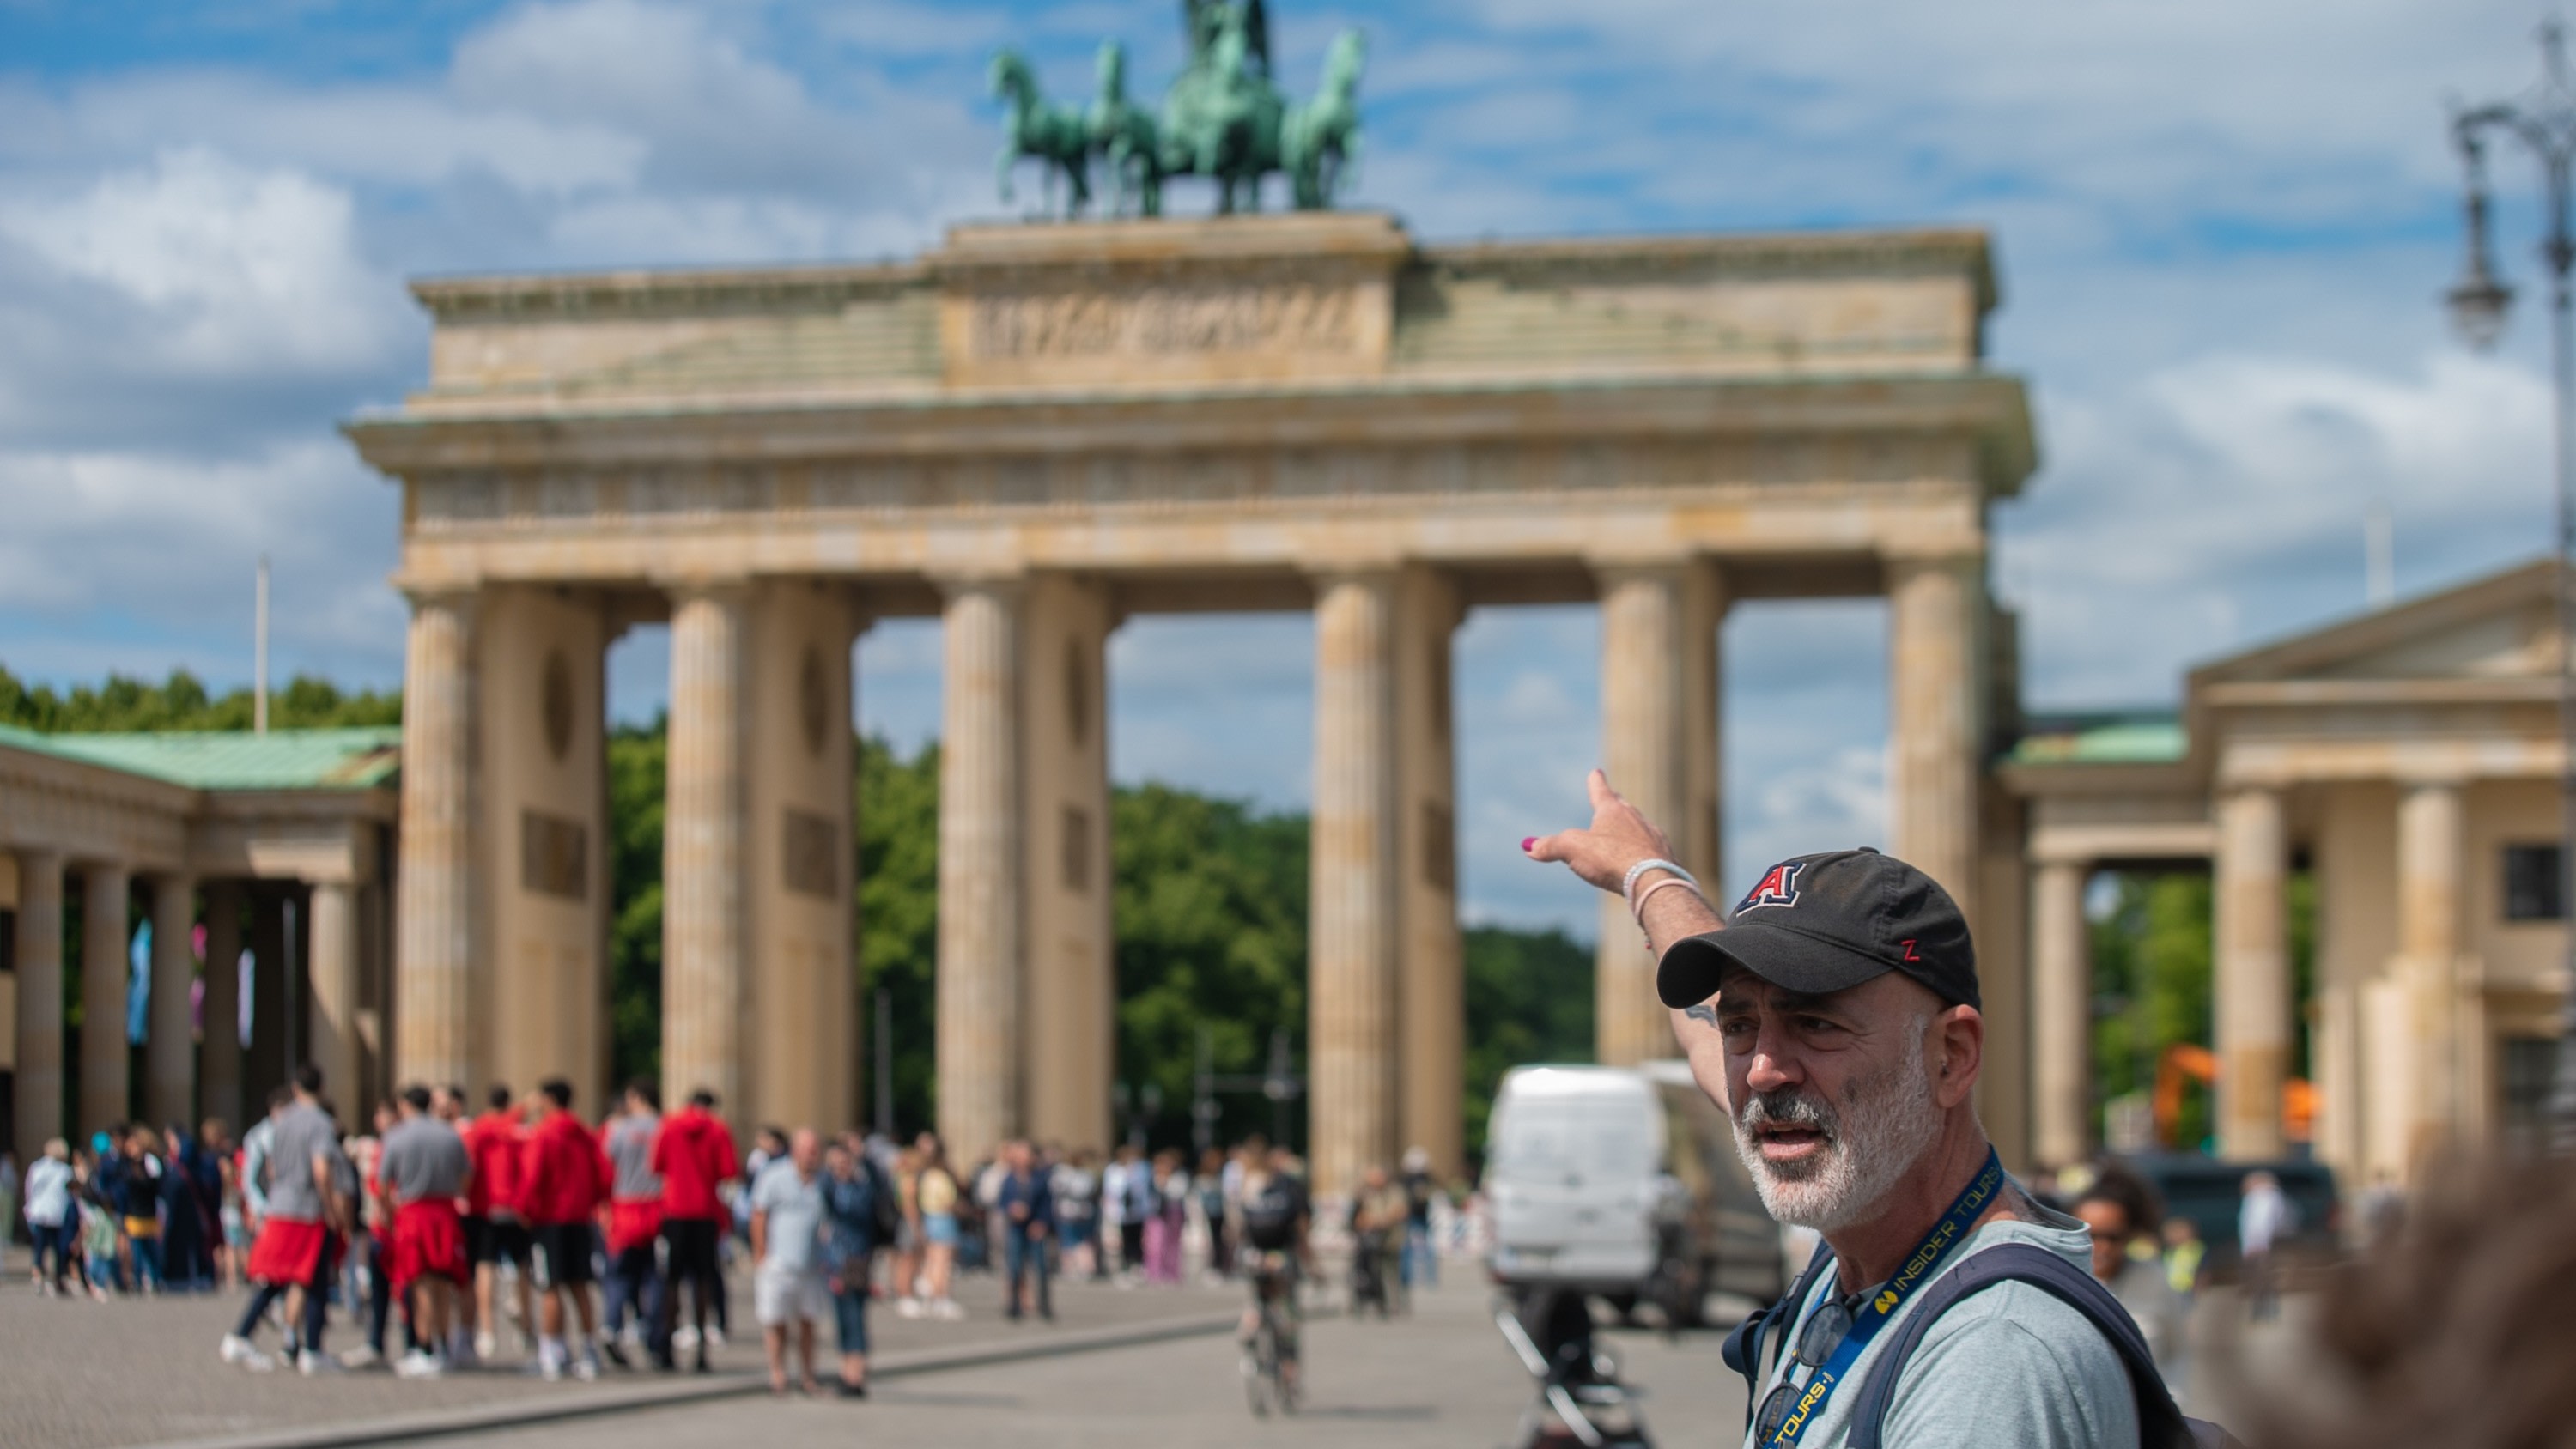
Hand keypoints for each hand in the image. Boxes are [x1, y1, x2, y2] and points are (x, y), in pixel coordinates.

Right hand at [1523, 769, 1674, 895]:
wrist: (1654, 881)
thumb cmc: (1612, 859)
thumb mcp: (1573, 850)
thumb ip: (1550, 846)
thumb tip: (1528, 846)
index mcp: (1613, 811)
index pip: (1600, 791)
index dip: (1596, 782)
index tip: (1596, 772)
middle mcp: (1636, 819)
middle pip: (1623, 807)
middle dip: (1615, 803)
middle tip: (1614, 797)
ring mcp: (1653, 837)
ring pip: (1640, 828)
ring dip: (1632, 829)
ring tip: (1627, 833)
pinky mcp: (1665, 857)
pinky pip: (1652, 850)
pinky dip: (1643, 851)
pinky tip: (1642, 860)